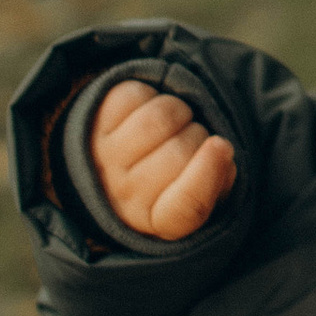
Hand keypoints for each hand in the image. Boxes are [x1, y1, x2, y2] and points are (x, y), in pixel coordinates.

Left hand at [89, 77, 237, 242]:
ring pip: (157, 119)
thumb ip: (220, 181)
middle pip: (179, 152)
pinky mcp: (93, 122)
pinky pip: (133, 96)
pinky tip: (150, 109)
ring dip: (180, 111)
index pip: (184, 207)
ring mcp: (103, 157)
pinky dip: (152, 94)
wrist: (111, 169)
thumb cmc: (168, 180)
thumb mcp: (200, 193)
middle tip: (196, 139)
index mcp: (156, 220)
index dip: (207, 175)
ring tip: (178, 122)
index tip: (222, 147)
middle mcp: (124, 194)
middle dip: (200, 136)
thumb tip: (221, 150)